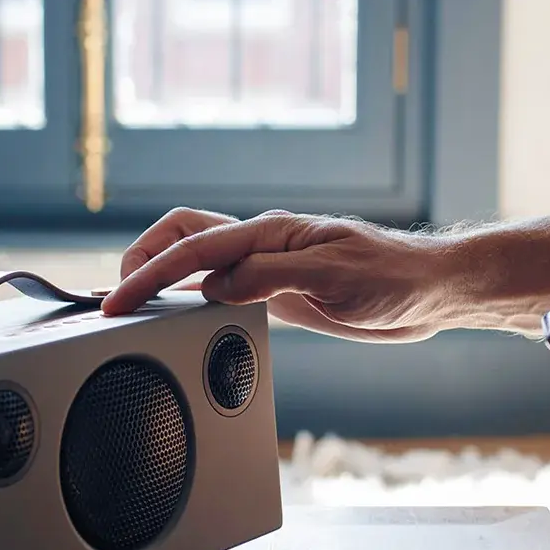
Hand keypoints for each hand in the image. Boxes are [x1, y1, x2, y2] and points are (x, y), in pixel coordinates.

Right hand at [99, 208, 467, 340]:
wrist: (432, 291)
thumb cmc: (394, 276)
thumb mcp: (331, 276)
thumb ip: (269, 277)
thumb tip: (214, 286)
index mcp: (271, 232)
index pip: (194, 249)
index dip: (149, 274)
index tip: (119, 300)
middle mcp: (264, 244)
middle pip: (185, 235)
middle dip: (144, 258)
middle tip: (117, 295)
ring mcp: (270, 267)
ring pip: (201, 261)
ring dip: (163, 275)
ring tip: (134, 304)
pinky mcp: (280, 291)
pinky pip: (224, 287)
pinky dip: (192, 297)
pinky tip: (184, 318)